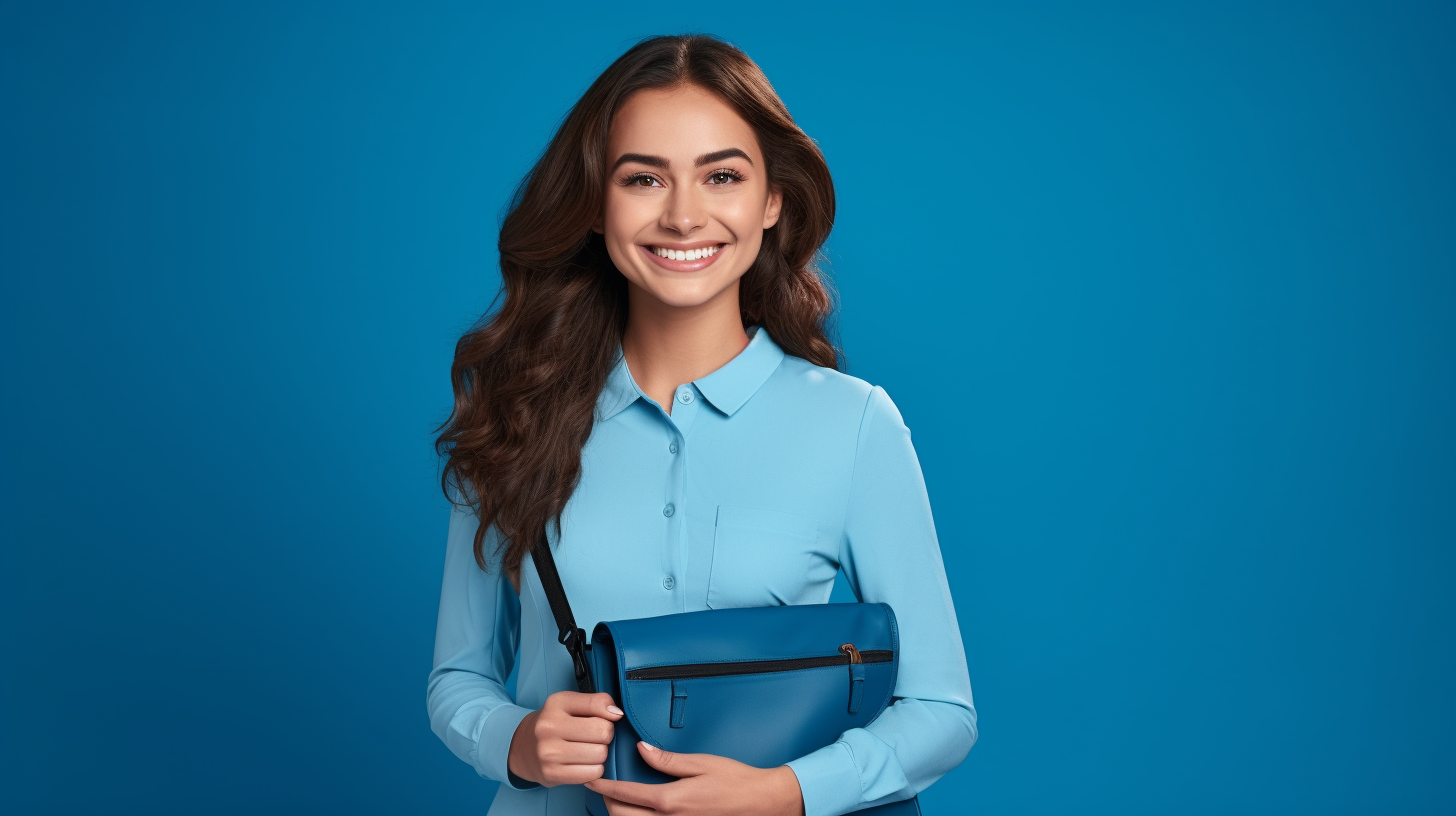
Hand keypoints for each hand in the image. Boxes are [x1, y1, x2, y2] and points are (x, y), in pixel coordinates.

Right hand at [507, 691, 622, 786]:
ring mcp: (548, 752)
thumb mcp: (570, 703)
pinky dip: (594, 769)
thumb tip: (618, 714)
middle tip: (595, 737)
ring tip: (589, 750)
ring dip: (601, 754)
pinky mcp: (552, 774)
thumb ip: (596, 702)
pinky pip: (593, 773)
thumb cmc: (555, 724)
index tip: (609, 718)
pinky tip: (584, 764)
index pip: (598, 705)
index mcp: (556, 704)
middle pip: (603, 732)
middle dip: (606, 735)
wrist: (524, 748)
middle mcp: (549, 727)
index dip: (610, 714)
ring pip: (600, 754)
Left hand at [585, 741, 804, 815]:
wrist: (762, 803)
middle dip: (608, 803)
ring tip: (620, 801)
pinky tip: (643, 812)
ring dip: (623, 815)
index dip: (605, 787)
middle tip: (604, 789)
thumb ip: (667, 760)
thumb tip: (642, 750)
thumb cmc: (737, 782)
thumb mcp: (701, 763)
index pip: (626, 795)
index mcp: (671, 801)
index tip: (593, 780)